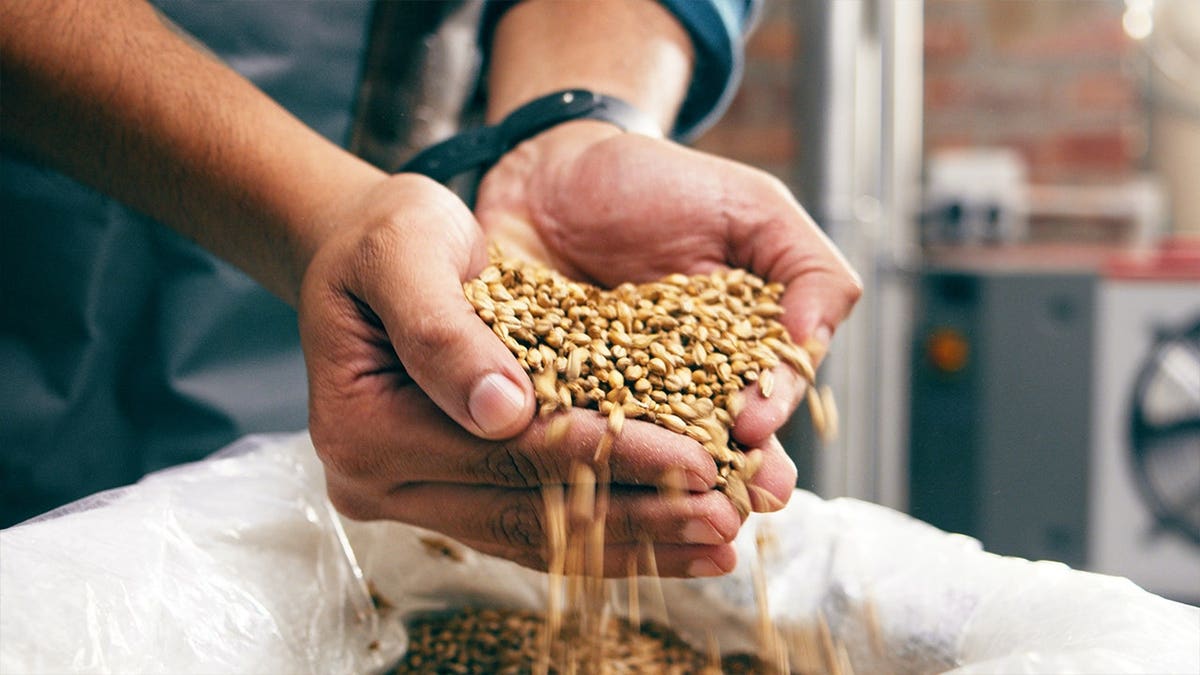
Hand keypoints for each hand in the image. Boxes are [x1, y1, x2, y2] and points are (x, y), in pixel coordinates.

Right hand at [299, 173, 743, 576]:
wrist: (359, 251)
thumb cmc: (382, 238)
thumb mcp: (403, 253)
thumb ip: (443, 330)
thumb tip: (502, 412)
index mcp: (365, 430)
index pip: (508, 451)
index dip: (608, 455)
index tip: (696, 460)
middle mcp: (379, 483)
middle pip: (528, 510)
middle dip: (637, 515)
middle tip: (727, 519)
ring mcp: (412, 499)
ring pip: (537, 535)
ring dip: (633, 544)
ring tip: (719, 545)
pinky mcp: (445, 496)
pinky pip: (532, 528)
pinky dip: (605, 538)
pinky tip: (674, 544)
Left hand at [474, 120, 863, 503]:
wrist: (553, 170)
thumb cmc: (659, 185)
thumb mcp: (751, 209)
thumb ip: (805, 268)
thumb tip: (813, 338)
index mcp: (732, 358)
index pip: (763, 398)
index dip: (766, 414)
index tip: (754, 428)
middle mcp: (673, 393)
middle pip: (705, 445)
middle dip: (721, 480)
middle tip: (728, 508)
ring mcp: (606, 400)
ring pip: (633, 450)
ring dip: (648, 484)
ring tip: (657, 508)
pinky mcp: (539, 395)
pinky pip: (554, 424)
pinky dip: (561, 446)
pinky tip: (567, 468)